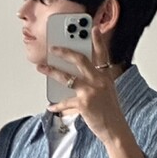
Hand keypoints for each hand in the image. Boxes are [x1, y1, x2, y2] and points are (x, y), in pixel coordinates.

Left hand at [39, 24, 127, 146]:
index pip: (102, 54)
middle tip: (53, 47)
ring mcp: (91, 91)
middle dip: (64, 51)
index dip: (98, 40)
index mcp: (105, 76)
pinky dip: (57, 104)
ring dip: (51, 71)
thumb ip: (95, 80)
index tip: (92, 28)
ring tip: (41, 67)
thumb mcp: (107, 91)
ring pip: (67, 77)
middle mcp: (99, 80)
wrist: (115, 130)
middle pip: (80, 60)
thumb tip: (73, 75)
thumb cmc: (110, 111)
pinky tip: (50, 106)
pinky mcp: (83, 104)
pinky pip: (65, 101)